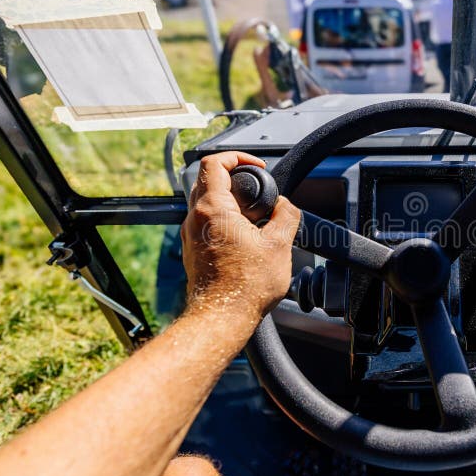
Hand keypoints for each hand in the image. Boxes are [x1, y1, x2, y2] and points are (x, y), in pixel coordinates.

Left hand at [181, 152, 300, 320]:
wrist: (221, 318)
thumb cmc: (245, 287)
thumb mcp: (279, 245)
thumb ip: (286, 215)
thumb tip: (285, 206)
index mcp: (212, 209)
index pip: (214, 163)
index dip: (238, 157)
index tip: (256, 167)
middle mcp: (194, 219)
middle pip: (209, 180)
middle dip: (236, 179)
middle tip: (258, 192)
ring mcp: (190, 235)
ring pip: (206, 202)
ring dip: (230, 201)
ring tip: (254, 219)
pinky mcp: (192, 251)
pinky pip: (206, 223)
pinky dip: (224, 220)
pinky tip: (245, 239)